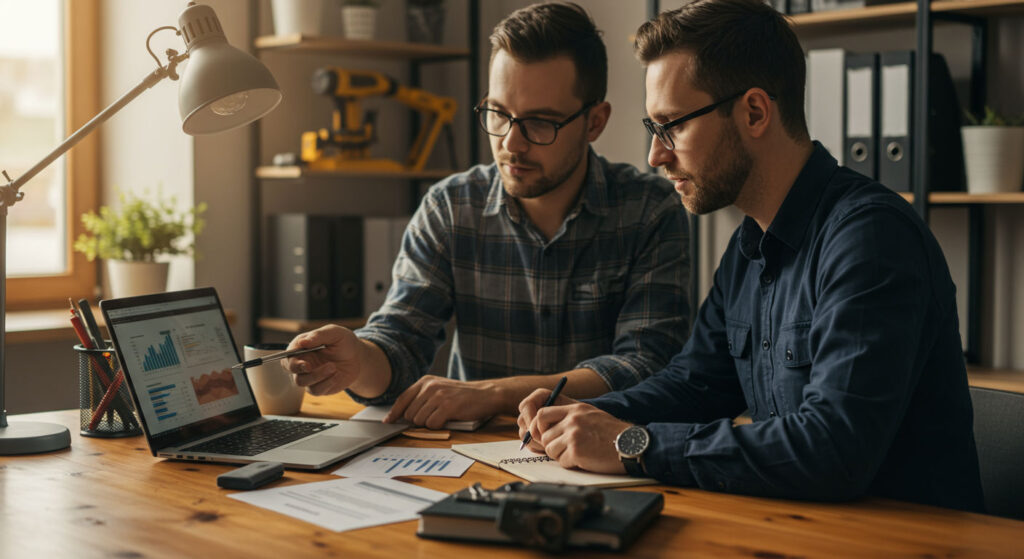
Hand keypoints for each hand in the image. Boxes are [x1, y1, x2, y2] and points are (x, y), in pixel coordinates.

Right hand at [281, 325, 362, 395]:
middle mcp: (302, 362)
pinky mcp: (319, 386)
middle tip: (310, 366)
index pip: (288, 354)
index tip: (303, 361)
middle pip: (291, 369)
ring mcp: (309, 375)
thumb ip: (318, 336)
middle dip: (299, 369)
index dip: (292, 359)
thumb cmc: (343, 342)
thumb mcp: (334, 333)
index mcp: (302, 347)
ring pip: (302, 382)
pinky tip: (337, 375)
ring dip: (317, 376)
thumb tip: (303, 342)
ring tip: (334, 367)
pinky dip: (327, 383)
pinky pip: (317, 390)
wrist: (357, 357)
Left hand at [385, 376, 502, 429]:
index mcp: (425, 381)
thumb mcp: (439, 390)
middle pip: (409, 413)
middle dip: (418, 420)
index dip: (394, 413)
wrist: (486, 394)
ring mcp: (438, 396)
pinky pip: (432, 424)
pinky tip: (447, 420)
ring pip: (419, 420)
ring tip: (442, 416)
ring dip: (429, 423)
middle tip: (433, 417)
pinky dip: (438, 426)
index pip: (402, 399)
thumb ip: (421, 398)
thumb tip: (401, 415)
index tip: (388, 421)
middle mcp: (430, 386)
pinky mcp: (448, 406)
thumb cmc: (462, 395)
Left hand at [518, 391, 630, 473]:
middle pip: (544, 436)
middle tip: (566, 449)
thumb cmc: (613, 433)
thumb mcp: (591, 415)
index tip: (547, 435)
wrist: (630, 444)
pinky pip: (562, 461)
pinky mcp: (576, 452)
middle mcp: (572, 420)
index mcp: (575, 409)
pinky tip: (585, 460)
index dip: (540, 427)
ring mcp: (574, 436)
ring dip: (561, 456)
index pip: (542, 414)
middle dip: (552, 446)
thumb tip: (549, 426)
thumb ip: (571, 417)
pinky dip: (571, 464)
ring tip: (578, 454)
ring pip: (550, 450)